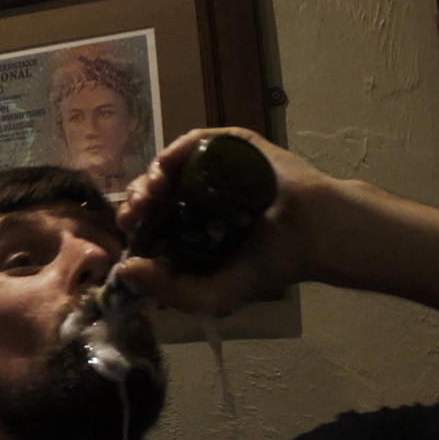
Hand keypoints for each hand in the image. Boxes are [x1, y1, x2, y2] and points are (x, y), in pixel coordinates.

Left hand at [115, 126, 341, 319]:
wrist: (313, 235)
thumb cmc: (268, 266)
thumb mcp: (212, 295)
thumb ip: (169, 291)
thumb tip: (125, 270)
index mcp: (193, 232)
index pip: (151, 224)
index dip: (135, 227)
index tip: (127, 233)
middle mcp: (200, 200)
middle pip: (154, 195)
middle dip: (137, 202)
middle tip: (133, 214)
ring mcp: (215, 172)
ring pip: (168, 169)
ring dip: (150, 179)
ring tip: (149, 196)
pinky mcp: (231, 148)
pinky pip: (195, 143)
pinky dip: (174, 153)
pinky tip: (165, 170)